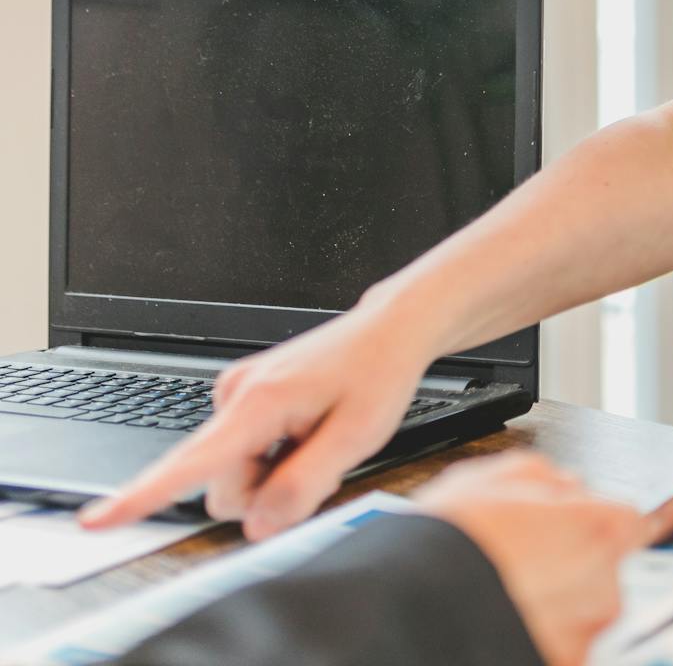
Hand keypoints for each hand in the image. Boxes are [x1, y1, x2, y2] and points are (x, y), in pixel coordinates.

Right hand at [79, 306, 437, 538]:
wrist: (389, 331)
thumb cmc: (377, 374)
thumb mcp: (356, 439)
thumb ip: (303, 486)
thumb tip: (258, 527)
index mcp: (258, 403)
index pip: (191, 462)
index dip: (142, 497)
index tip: (97, 520)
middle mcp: (235, 395)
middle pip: (223, 486)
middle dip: (267, 492)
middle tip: (322, 461)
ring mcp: (236, 395)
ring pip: (235, 473)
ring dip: (274, 473)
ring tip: (318, 440)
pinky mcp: (243, 400)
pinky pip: (244, 453)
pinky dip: (275, 456)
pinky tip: (307, 431)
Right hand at [417, 452, 646, 665]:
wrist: (407, 615)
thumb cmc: (447, 548)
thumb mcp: (487, 480)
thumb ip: (543, 477)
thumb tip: (567, 485)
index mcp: (597, 530)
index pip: (625, 522)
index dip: (593, 523)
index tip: (570, 530)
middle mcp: (604, 586)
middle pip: (603, 571)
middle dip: (570, 568)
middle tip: (519, 568)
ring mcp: (585, 636)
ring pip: (580, 615)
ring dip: (554, 609)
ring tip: (501, 601)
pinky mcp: (565, 665)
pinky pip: (559, 649)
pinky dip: (537, 641)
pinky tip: (500, 626)